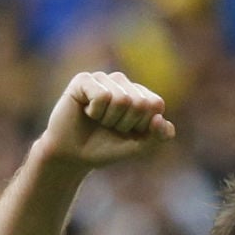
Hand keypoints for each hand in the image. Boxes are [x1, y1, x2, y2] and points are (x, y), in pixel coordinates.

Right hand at [37, 71, 176, 168]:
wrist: (74, 156)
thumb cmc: (107, 148)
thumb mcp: (140, 145)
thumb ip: (160, 135)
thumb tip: (161, 118)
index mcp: (139, 93)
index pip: (156, 104)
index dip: (143, 125)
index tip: (128, 131)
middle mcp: (122, 82)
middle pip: (140, 102)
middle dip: (126, 124)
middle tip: (110, 127)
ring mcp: (103, 79)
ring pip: (121, 99)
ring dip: (110, 119)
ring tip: (98, 120)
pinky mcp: (83, 80)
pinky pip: (102, 96)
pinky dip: (95, 112)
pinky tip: (86, 112)